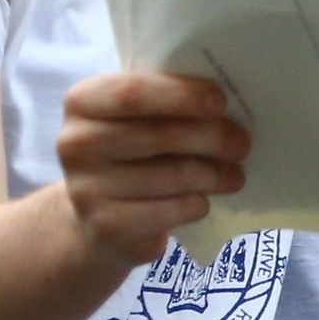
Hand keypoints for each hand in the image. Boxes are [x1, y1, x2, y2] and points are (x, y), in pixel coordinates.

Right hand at [56, 71, 248, 268]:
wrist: (100, 219)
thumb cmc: (132, 155)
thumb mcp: (138, 119)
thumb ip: (168, 102)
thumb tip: (230, 102)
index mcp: (83, 103)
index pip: (132, 93)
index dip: (182, 96)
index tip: (221, 102)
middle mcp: (75, 144)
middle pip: (161, 134)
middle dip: (213, 137)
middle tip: (243, 143)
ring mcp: (86, 188)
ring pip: (175, 175)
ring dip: (216, 174)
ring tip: (234, 175)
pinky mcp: (108, 226)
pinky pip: (174, 209)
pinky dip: (199, 204)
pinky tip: (202, 200)